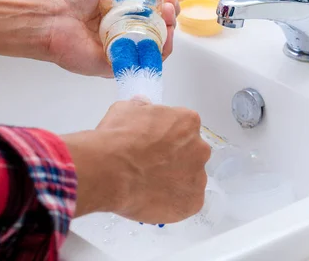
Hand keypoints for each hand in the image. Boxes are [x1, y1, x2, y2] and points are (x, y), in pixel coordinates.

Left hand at [0, 0, 177, 76]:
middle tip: (169, 3)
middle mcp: (121, 32)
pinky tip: (164, 37)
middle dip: (169, 15)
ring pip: (155, 47)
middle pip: (156, 29)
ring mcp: (120, 50)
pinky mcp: (117, 66)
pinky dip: (159, 52)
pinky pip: (144, 63)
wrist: (50, 18)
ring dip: (169, 32)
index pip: (149, 10)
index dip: (162, 1)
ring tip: (168, 15)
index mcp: (117, 13)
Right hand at [62, 98, 209, 222]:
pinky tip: (151, 199)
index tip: (151, 144)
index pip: (183, 128)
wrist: (109, 171)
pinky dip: (172, 203)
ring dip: (174, 181)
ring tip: (148, 185)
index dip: (165, 137)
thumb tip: (143, 106)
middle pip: (190, 153)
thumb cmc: (117, 138)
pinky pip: (185, 202)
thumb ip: (141, 107)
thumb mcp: (125, 109)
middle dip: (174, 158)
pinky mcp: (192, 203)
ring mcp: (198, 177)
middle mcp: (199, 148)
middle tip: (150, 165)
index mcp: (188, 122)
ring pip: (189, 179)